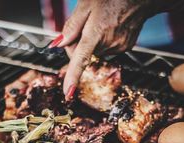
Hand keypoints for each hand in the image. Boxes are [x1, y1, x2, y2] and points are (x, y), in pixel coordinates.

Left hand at [51, 0, 183, 98]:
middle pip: (82, 54)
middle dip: (77, 44)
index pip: (81, 59)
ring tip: (100, 23)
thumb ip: (71, 26)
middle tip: (83, 26)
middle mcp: (108, 44)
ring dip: (91, 42)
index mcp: (96, 32)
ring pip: (94, 52)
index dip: (73, 77)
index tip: (68, 93)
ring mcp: (118, 47)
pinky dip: (103, 42)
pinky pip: (106, 49)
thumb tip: (59, 45)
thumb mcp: (86, 4)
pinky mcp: (125, 48)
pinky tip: (109, 27)